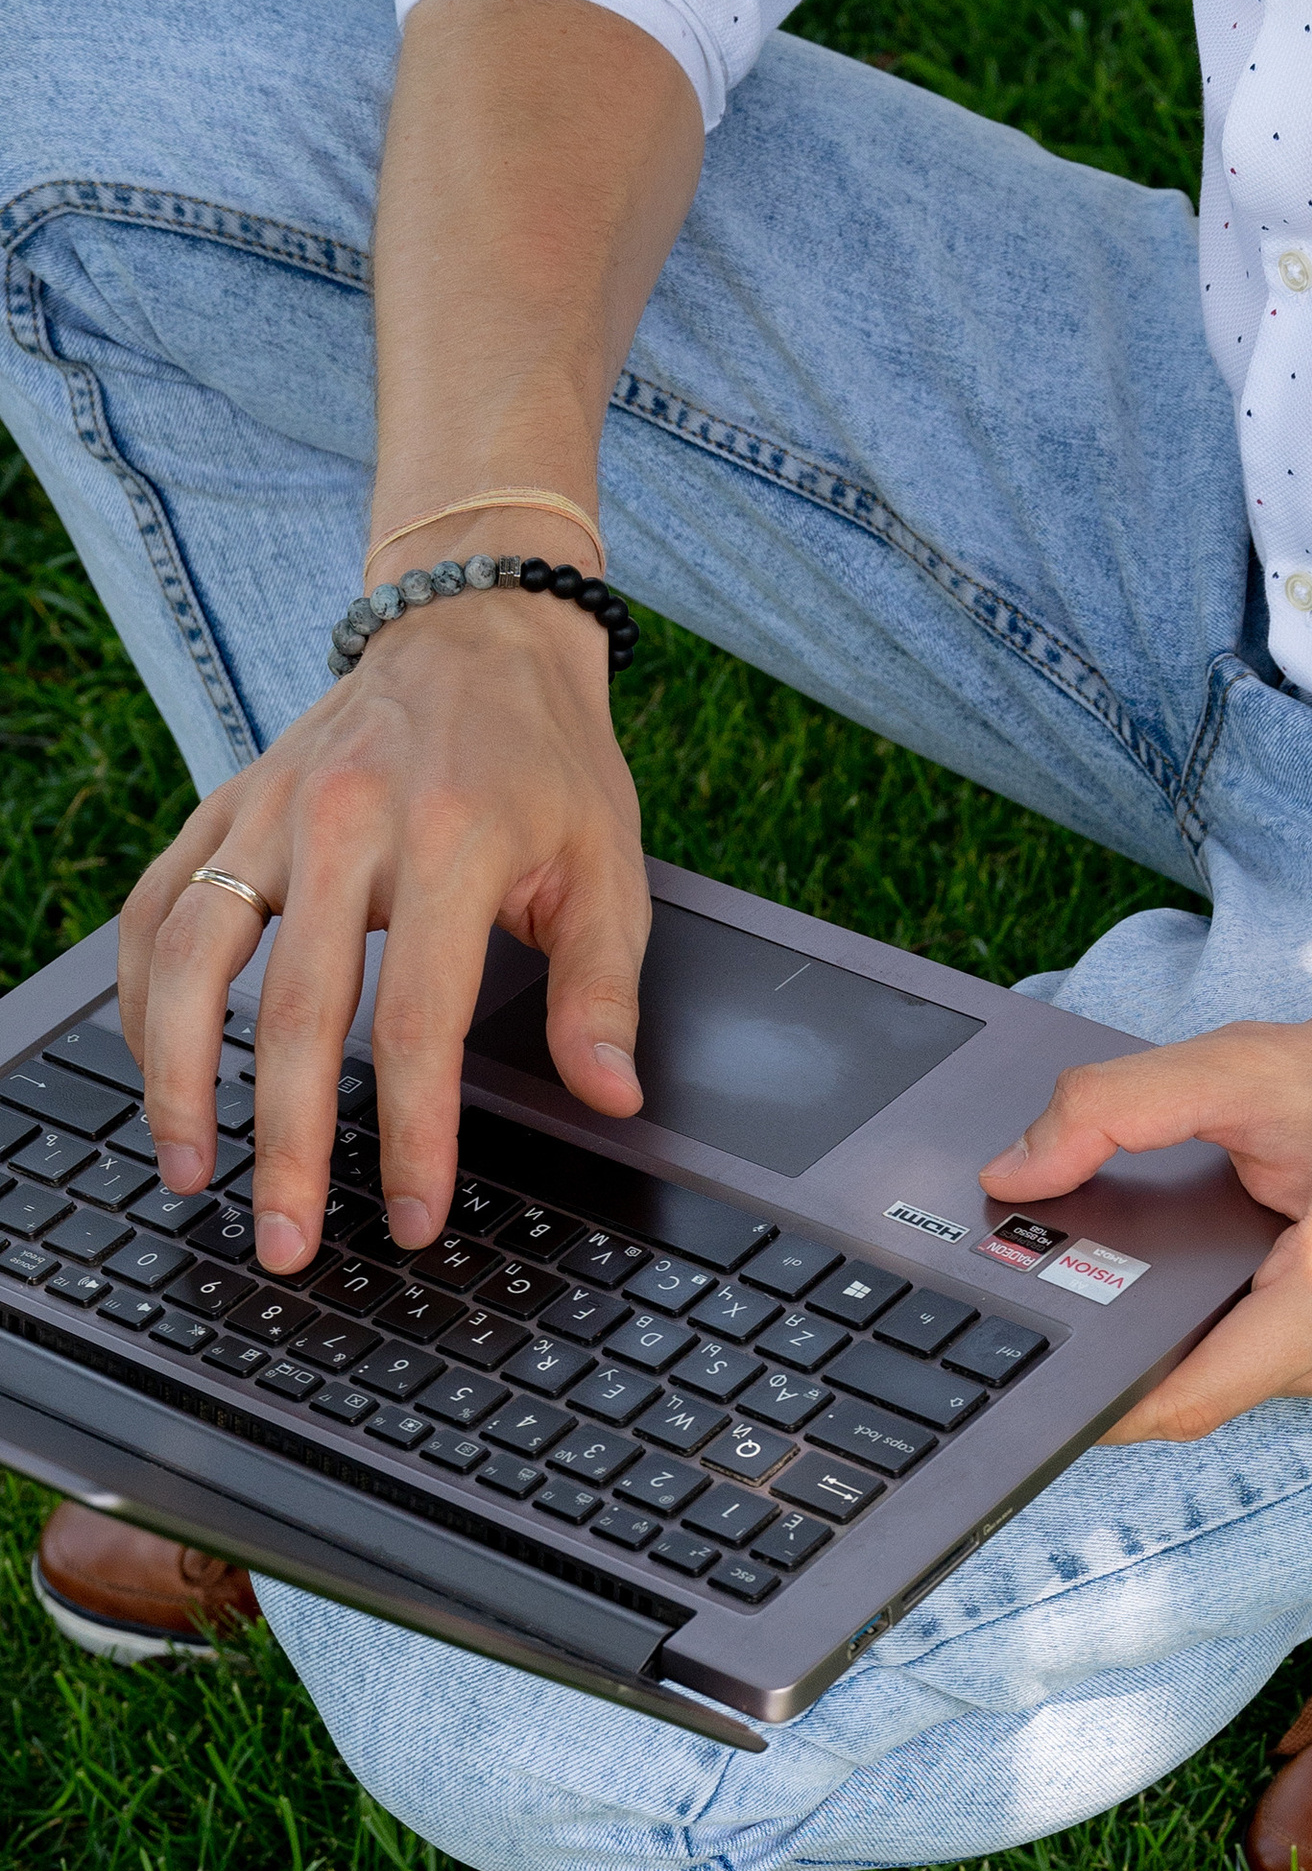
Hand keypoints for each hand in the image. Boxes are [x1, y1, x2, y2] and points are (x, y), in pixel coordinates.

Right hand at [115, 585, 648, 1274]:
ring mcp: (271, 813)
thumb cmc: (548, 762)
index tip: (409, 1217)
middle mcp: (346, 826)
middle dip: (282, 1146)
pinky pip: (154, 908)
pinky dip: (141, 995)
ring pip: (190, 959)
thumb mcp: (610, 870)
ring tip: (189, 1170)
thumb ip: (602, 993)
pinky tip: (156, 1068)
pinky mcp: (225, 806)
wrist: (477, 630)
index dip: (411, 1137)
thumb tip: (611, 1098)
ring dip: (178, 1079)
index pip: (418, 1027)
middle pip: (294, 1015)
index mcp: (451, 847)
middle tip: (284, 1240)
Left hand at [980, 1000, 1311, 1440]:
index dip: (1110, 1395)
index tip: (1055, 1377)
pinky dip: (1282, 1329)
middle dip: (1178, 1328)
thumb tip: (1016, 1172)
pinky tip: (1303, 1262)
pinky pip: (1307, 1376)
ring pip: (1261, 1383)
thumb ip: (1113, 1109)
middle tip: (1175, 1247)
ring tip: (1262, 1238)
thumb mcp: (1249, 1065)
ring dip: (1236, 1326)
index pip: (1192, 1395)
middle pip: (1219, 1385)